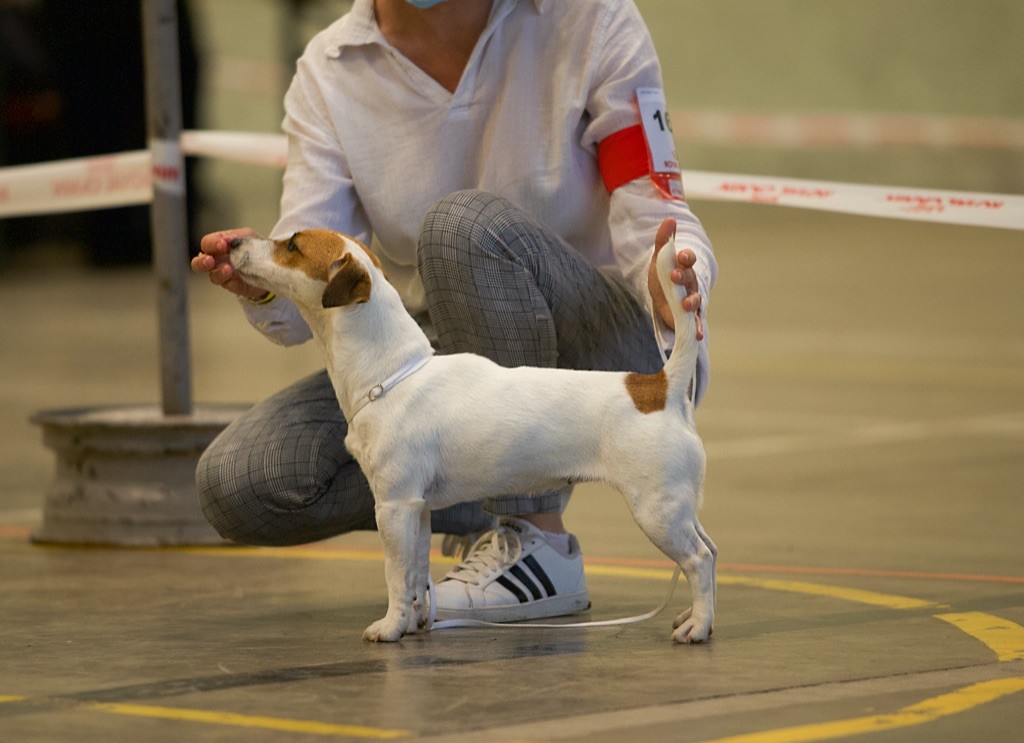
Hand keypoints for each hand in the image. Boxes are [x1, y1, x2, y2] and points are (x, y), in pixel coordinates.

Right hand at [191, 227, 268, 300]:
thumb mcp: (247, 236)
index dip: (212, 244)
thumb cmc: (254, 247)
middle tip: (209, 261)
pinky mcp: (235, 286)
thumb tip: (227, 240)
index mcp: (217, 246)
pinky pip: (229, 286)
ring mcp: (224, 275)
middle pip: (198, 264)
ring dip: (219, 273)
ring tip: (228, 269)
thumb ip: (236, 238)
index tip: (223, 244)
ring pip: (213, 276)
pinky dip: (231, 283)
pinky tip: (234, 280)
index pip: (207, 243)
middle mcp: (217, 261)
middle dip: (201, 262)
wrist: (271, 263)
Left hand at [647, 217, 703, 339]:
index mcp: (684, 266)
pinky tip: (698, 334)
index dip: (686, 257)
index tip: (682, 256)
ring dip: (692, 301)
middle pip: (690, 278)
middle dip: (683, 277)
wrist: (661, 294)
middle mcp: (691, 282)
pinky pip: (695, 321)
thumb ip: (663, 240)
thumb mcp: (659, 258)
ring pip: (695, 299)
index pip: (689, 259)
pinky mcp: (688, 315)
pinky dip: (697, 327)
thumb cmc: (663, 273)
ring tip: (685, 305)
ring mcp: (691, 299)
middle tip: (675, 277)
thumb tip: (670, 218)